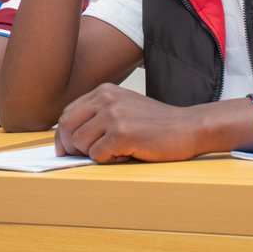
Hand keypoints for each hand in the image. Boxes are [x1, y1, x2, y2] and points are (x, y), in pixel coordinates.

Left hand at [54, 83, 206, 163]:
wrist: (188, 127)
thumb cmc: (157, 123)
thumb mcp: (124, 107)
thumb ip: (98, 115)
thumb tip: (67, 140)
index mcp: (104, 91)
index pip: (68, 113)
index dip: (64, 134)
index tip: (67, 149)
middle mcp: (105, 99)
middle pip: (67, 126)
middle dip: (71, 146)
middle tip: (84, 156)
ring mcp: (113, 115)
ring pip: (80, 143)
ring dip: (94, 154)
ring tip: (117, 150)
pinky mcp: (122, 134)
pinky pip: (97, 155)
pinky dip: (108, 160)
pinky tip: (126, 153)